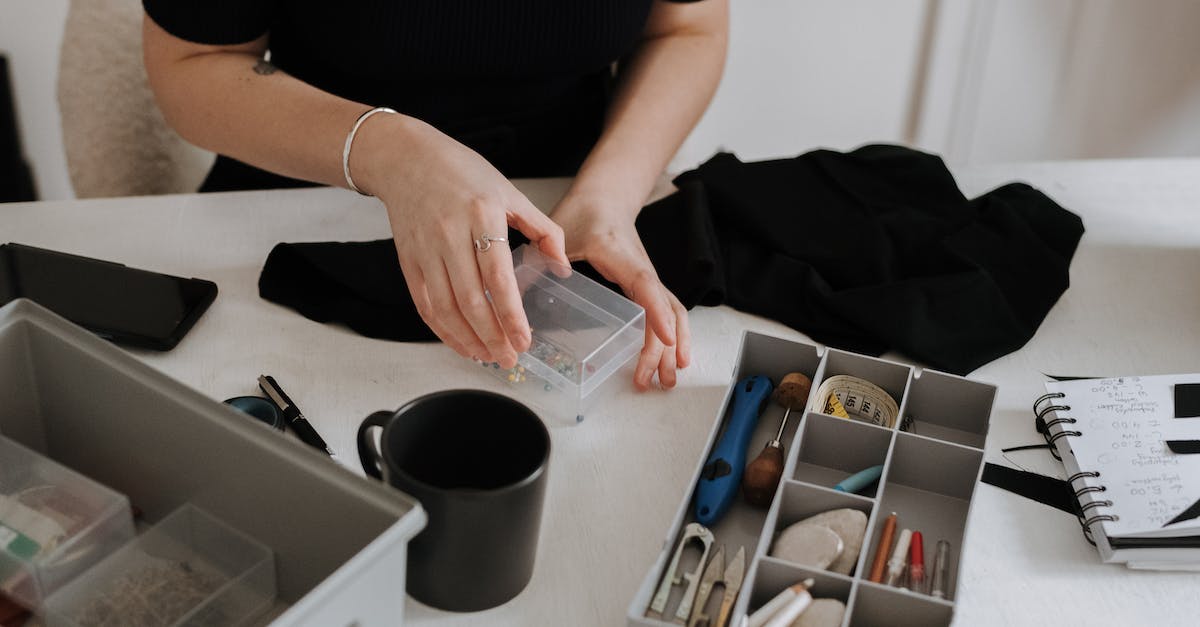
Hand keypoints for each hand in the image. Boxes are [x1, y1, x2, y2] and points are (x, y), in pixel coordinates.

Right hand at [352, 115, 567, 367]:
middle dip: (491, 337)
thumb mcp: (511, 192)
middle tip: (509, 358)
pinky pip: (425, 304)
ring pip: (445, 308)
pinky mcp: (408, 261)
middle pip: (471, 300)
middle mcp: (450, 235)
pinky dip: (442, 330)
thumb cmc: (462, 173)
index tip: (524, 339)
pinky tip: (461, 343)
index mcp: (482, 216)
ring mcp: (426, 250)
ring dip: (467, 339)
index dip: (511, 314)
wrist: (406, 159)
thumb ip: (542, 229)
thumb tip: (561, 267)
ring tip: (489, 357)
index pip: (498, 277)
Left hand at [550, 196, 690, 389]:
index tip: (662, 338)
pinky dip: (671, 336)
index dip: (655, 312)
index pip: (645, 285)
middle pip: (665, 309)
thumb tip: (515, 295)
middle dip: (663, 347)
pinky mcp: (646, 285)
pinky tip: (668, 359)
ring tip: (667, 380)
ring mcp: (648, 278)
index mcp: (621, 255)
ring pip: (673, 312)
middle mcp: (642, 269)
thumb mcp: (559, 232)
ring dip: (673, 346)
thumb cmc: (584, 213)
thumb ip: (542, 259)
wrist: (606, 197)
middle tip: (652, 380)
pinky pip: (667, 311)